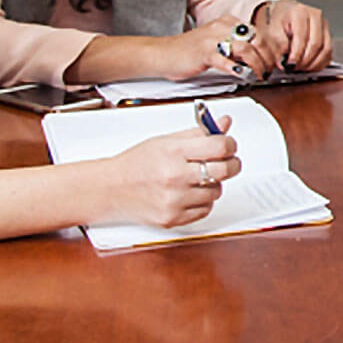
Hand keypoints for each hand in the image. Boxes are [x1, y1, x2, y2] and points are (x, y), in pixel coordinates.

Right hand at [105, 125, 241, 227]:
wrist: (111, 189)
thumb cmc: (136, 163)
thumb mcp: (165, 140)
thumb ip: (198, 133)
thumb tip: (224, 123)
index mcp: (173, 152)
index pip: (219, 146)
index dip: (229, 144)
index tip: (228, 145)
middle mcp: (174, 177)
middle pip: (224, 170)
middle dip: (231, 164)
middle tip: (226, 161)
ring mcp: (174, 200)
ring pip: (216, 191)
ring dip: (212, 184)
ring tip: (195, 178)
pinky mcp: (173, 219)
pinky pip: (206, 209)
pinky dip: (202, 201)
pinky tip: (189, 192)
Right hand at [158, 15, 284, 80]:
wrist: (162, 53)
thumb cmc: (188, 51)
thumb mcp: (216, 43)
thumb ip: (234, 48)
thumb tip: (255, 59)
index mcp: (226, 22)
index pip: (257, 32)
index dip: (268, 49)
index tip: (271, 62)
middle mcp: (221, 27)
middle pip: (256, 39)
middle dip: (266, 57)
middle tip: (267, 71)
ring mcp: (212, 39)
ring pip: (245, 48)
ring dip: (257, 64)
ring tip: (258, 75)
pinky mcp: (204, 53)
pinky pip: (226, 60)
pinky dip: (237, 69)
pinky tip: (242, 75)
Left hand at [257, 0, 332, 70]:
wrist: (285, 11)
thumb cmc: (279, 19)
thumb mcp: (272, 28)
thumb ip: (278, 44)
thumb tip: (283, 61)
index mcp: (300, 12)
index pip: (302, 37)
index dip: (297, 54)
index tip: (290, 64)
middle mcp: (315, 16)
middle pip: (316, 44)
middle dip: (305, 60)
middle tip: (294, 68)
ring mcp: (324, 25)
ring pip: (326, 49)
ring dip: (314, 63)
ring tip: (301, 68)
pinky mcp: (328, 34)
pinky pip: (329, 53)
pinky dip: (320, 63)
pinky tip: (309, 66)